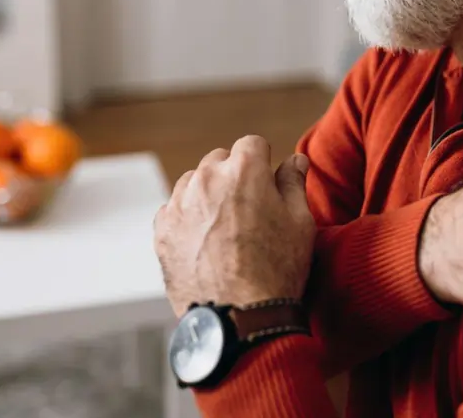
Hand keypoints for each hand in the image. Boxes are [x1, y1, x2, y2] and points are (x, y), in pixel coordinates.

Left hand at [153, 136, 314, 318]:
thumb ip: (294, 183)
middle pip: (220, 159)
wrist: (239, 318)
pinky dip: (188, 219)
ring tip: (226, 229)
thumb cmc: (277, 270)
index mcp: (243, 169)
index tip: (267, 185)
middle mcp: (206, 178)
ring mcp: (179, 204)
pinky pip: (174, 210)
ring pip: (194, 183)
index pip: (253, 144)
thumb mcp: (300, 223)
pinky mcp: (161, 230)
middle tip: (249, 211)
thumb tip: (295, 160)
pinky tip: (205, 243)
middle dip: (234, 176)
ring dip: (208, 195)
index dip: (263, 163)